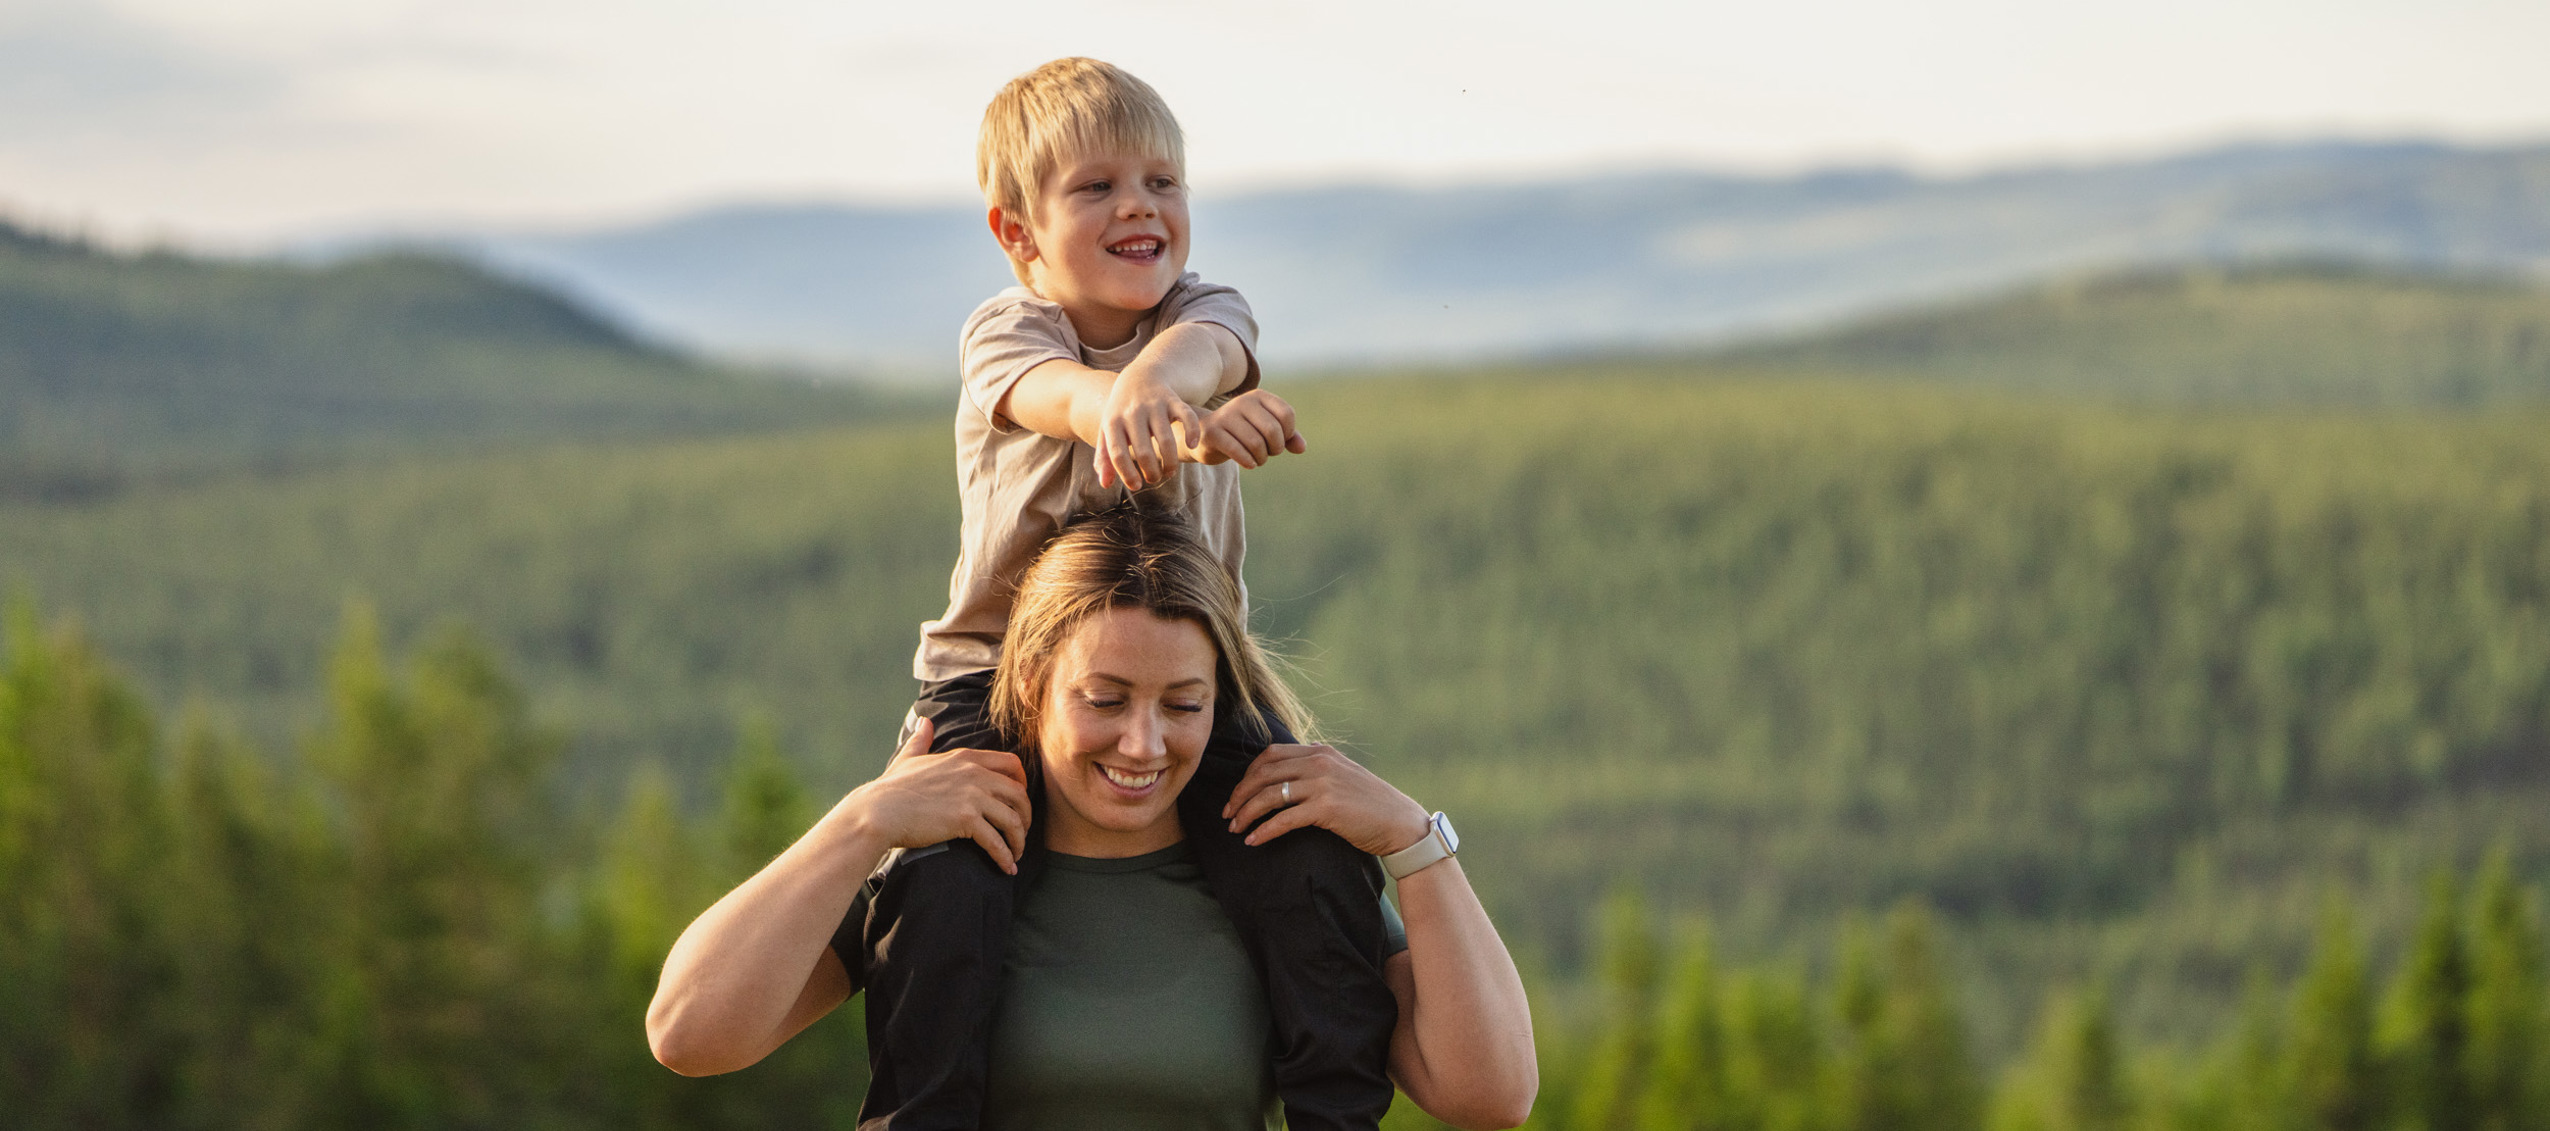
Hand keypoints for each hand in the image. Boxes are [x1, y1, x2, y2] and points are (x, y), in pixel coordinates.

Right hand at [844, 719, 1033, 873]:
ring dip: (1019, 840)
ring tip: (1015, 854)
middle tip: (1021, 832)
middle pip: (1019, 792)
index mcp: (965, 758)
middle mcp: (974, 773)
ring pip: (1013, 819)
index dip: (1022, 783)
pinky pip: (996, 841)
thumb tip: (924, 722)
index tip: (1019, 801)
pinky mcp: (965, 819)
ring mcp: (971, 795)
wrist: (878, 811)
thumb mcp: (909, 757)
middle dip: (1026, 815)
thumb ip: (921, 740)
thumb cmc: (891, 788)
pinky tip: (1007, 868)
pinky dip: (1005, 857)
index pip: (1012, 764)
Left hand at [1097, 369, 1202, 488]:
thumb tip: (1106, 485)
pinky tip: (1192, 446)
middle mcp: (1133, 412)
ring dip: (1170, 463)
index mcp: (1113, 422)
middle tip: (1154, 479)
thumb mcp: (1108, 431)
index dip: (1127, 474)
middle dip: (1151, 473)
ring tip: (1169, 472)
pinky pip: (1186, 417)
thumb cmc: (1122, 412)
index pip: (1117, 454)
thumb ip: (1104, 458)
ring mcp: (1154, 405)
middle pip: (1144, 452)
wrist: (1140, 377)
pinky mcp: (1173, 399)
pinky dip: (1192, 433)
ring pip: (1166, 440)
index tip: (1136, 486)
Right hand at [1184, 389, 1306, 469]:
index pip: (1286, 414)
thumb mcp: (1267, 432)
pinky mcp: (1212, 432)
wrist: (1206, 436)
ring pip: (1256, 443)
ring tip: (1257, 459)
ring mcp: (1225, 416)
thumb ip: (1288, 437)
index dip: (1288, 434)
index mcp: (1258, 396)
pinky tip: (1249, 464)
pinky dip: (1248, 461)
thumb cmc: (1243, 433)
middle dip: (1275, 448)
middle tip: (1268, 453)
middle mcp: (1242, 401)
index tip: (1279, 440)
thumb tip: (1301, 448)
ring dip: (1261, 458)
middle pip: (1272, 430)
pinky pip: (1238, 450)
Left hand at [1221, 743, 1429, 856]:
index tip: (1238, 794)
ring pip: (1270, 795)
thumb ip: (1318, 766)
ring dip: (1247, 813)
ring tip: (1235, 829)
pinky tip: (1254, 841)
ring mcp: (1323, 783)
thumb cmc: (1371, 804)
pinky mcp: (1326, 807)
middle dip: (1240, 794)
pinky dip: (1264, 831)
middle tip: (1228, 814)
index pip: (1270, 755)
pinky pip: (1284, 819)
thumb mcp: (1343, 774)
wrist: (1400, 823)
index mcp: (1320, 752)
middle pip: (1263, 773)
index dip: (1247, 775)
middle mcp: (1319, 762)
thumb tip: (1292, 763)